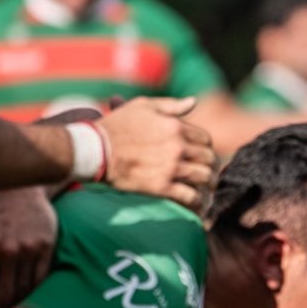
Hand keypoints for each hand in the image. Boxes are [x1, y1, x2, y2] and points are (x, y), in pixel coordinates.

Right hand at [96, 97, 217, 209]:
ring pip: (204, 178)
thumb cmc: (117, 126)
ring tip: (206, 191)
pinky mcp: (161, 187)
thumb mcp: (143, 106)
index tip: (202, 156)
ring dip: (208, 185)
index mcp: (176, 126)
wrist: (95, 150)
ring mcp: (171, 167)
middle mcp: (178, 146)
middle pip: (209, 159)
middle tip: (209, 175)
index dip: (206, 148)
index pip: (205, 139)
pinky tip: (197, 205)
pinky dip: (197, 203)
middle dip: (211, 167)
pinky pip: (190, 197)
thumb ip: (171, 105)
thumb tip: (194, 102)